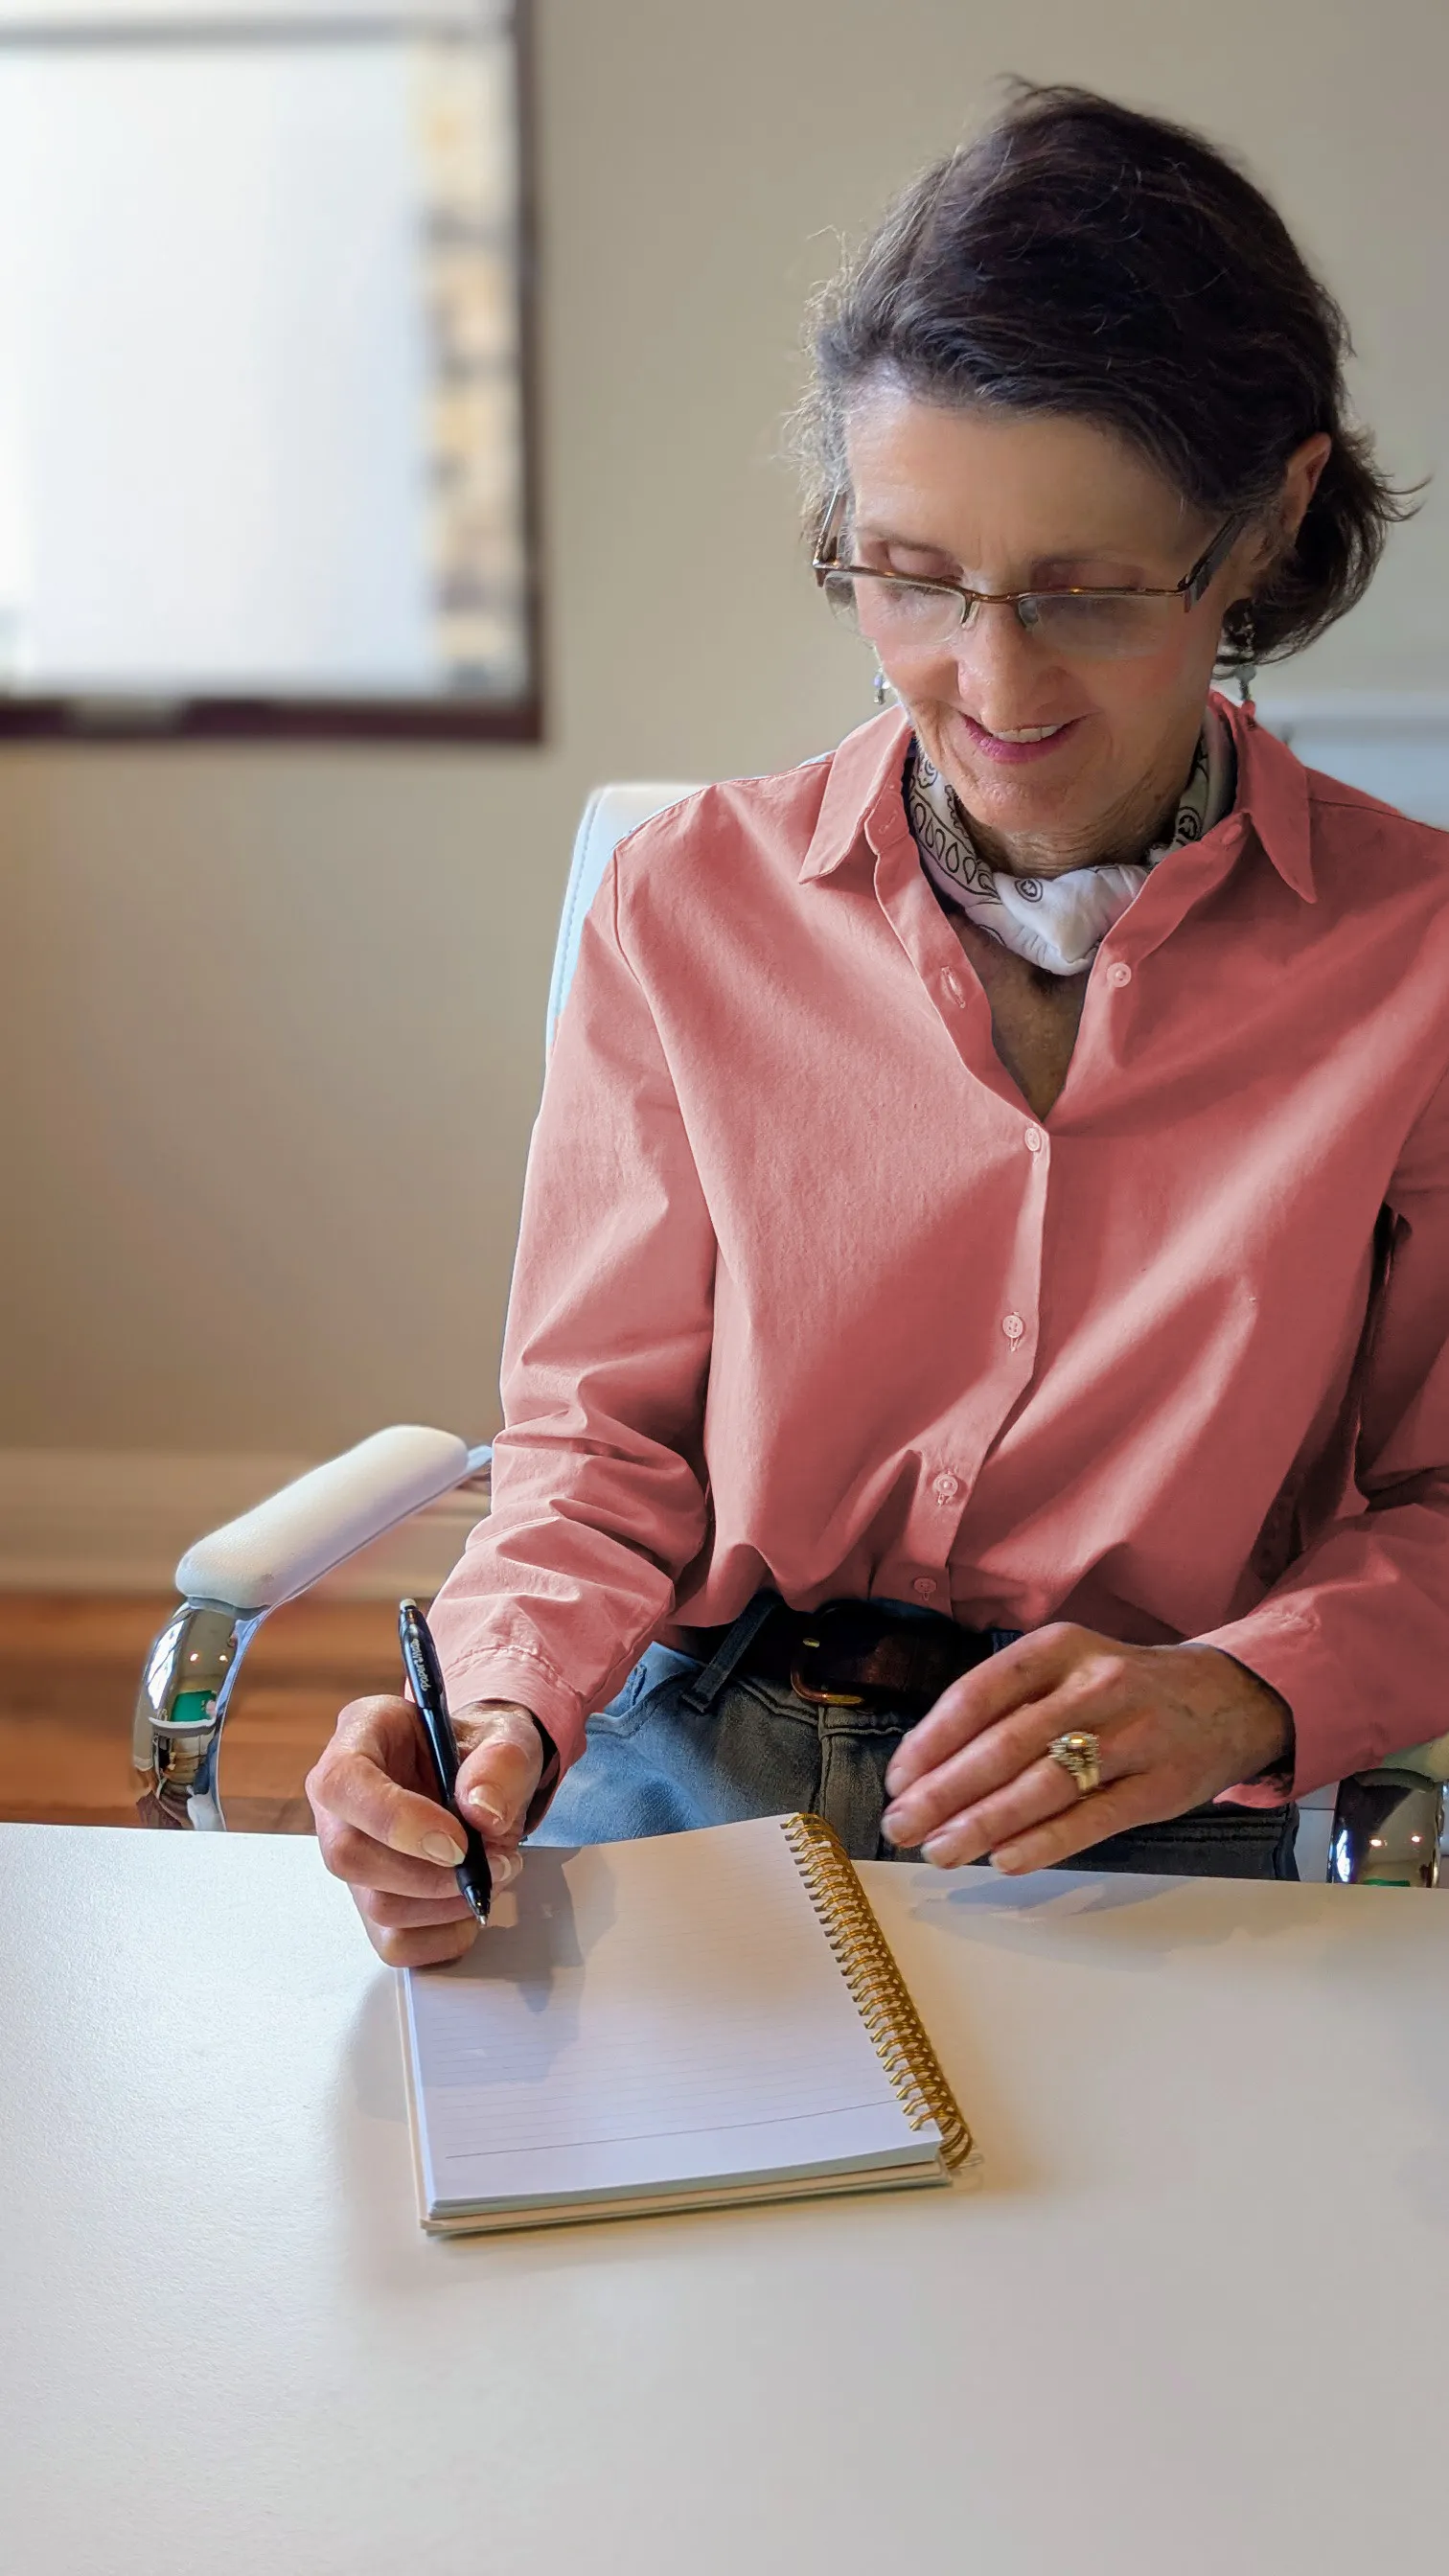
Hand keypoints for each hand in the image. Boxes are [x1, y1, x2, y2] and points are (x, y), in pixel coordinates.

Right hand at [305, 1696, 544, 1964]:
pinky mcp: (374, 1897)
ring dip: (446, 1904)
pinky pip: (395, 1942)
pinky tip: (471, 1903)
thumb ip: (501, 1762)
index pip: (341, 1783)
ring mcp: (354, 1854)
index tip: (457, 1841)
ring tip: (494, 1874)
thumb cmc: (480, 1752)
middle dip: (430, 1874)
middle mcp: (342, 1800)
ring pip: (375, 1905)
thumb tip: (483, 1812)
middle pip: (349, 1857)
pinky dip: (444, 1936)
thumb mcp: (506, 1735)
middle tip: (493, 1863)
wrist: (485, 1780)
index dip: (394, 1820)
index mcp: (361, 1736)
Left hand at [879, 1622, 1292, 1874]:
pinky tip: (1003, 1860)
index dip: (932, 1740)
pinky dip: (1044, 1842)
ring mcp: (1134, 1734)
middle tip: (901, 1826)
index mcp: (1059, 1648)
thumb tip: (929, 1767)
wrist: (1228, 1697)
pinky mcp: (1162, 1785)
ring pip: (1044, 1785)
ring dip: (982, 1824)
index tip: (898, 1779)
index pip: (980, 1693)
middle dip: (943, 1792)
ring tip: (939, 1852)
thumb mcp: (1068, 1668)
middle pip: (1005, 1744)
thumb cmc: (1122, 1689)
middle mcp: (1096, 1683)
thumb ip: (1010, 1706)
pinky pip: (1093, 1818)